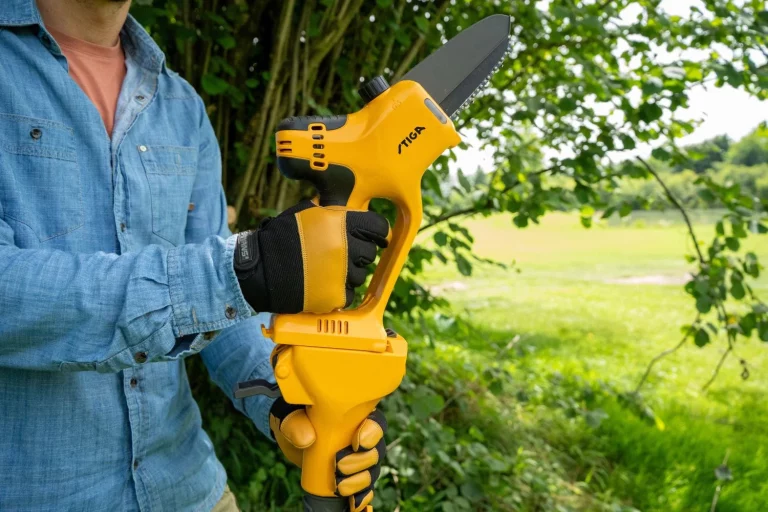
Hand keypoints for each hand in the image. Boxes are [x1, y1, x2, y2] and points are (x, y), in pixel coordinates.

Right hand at [234, 200, 389, 313]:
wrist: (258, 269)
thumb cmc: (280, 238)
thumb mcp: (306, 212)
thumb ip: (333, 211)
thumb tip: (354, 208)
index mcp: (340, 223)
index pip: (378, 227)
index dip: (379, 232)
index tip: (377, 237)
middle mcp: (345, 247)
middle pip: (370, 253)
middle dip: (359, 253)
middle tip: (341, 255)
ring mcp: (342, 273)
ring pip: (360, 276)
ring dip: (348, 274)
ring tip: (326, 270)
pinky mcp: (336, 296)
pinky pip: (349, 294)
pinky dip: (339, 291)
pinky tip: (322, 284)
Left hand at [269, 398, 386, 511]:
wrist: (292, 438)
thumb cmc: (296, 421)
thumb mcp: (290, 418)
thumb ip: (295, 424)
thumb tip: (306, 439)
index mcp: (356, 416)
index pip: (375, 423)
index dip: (372, 434)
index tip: (357, 443)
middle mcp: (363, 437)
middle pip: (375, 451)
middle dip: (361, 463)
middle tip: (339, 466)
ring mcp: (359, 458)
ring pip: (372, 472)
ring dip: (359, 482)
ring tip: (340, 487)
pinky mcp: (352, 476)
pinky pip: (364, 488)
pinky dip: (362, 497)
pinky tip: (354, 503)